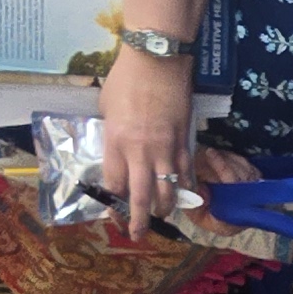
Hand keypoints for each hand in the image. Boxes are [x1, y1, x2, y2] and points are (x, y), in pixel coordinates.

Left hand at [98, 46, 196, 231]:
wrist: (158, 58)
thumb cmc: (126, 77)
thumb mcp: (107, 107)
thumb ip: (112, 133)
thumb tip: (116, 149)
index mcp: (115, 142)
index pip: (114, 185)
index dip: (114, 204)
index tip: (114, 214)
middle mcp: (140, 151)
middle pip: (140, 197)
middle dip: (138, 221)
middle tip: (137, 235)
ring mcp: (165, 147)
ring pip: (167, 190)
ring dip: (164, 207)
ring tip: (161, 215)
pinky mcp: (184, 139)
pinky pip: (185, 171)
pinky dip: (185, 186)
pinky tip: (184, 193)